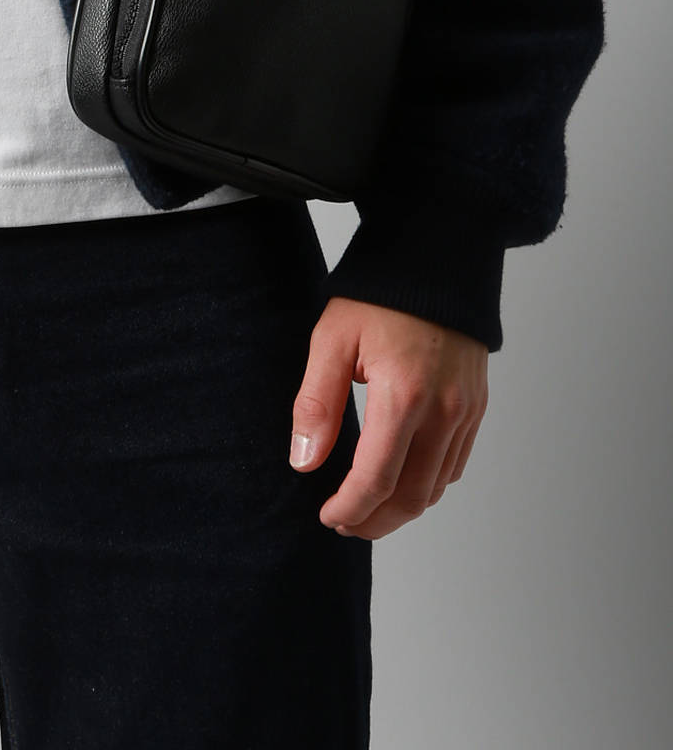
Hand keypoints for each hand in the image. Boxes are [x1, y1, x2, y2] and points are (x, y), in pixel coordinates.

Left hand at [288, 296, 488, 539]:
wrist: (435, 259)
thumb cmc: (379, 296)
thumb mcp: (333, 339)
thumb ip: (317, 402)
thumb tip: (305, 461)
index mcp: (404, 395)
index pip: (377, 478)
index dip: (351, 508)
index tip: (329, 516)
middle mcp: (444, 410)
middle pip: (413, 496)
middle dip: (376, 520)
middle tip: (345, 522)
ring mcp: (466, 410)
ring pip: (438, 487)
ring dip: (403, 508)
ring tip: (368, 508)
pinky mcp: (476, 406)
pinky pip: (455, 464)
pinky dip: (429, 484)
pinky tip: (402, 480)